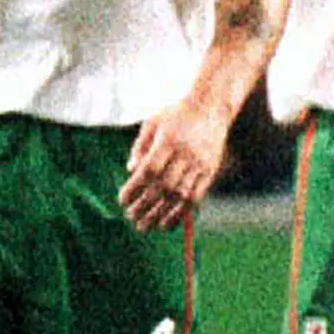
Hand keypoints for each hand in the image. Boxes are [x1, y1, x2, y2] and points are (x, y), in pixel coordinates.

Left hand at [121, 96, 229, 230]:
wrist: (211, 106)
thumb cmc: (176, 114)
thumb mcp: (153, 123)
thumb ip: (140, 147)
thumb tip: (130, 172)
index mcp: (169, 140)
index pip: (150, 170)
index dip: (135, 188)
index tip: (122, 200)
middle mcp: (186, 154)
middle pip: (164, 186)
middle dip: (145, 206)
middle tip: (131, 218)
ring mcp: (200, 163)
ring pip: (180, 195)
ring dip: (162, 215)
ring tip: (146, 226)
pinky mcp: (210, 171)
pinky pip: (196, 197)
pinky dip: (181, 213)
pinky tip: (167, 224)